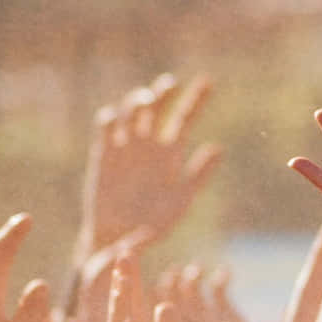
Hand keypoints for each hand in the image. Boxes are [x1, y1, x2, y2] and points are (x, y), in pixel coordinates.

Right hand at [80, 75, 220, 254]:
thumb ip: (199, 174)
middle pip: (155, 108)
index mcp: (171, 152)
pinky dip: (109, 120)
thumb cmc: (156, 223)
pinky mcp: (103, 155)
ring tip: (145, 101)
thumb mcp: (182, 198)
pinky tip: (115, 119)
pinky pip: (105, 129)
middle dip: (161, 94)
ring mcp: (125, 147)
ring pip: (130, 113)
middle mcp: (148, 144)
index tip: (208, 81)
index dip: (195, 99)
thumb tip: (218, 147)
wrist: (121, 240)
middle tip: (169, 85)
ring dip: (136, 103)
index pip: (184, 118)